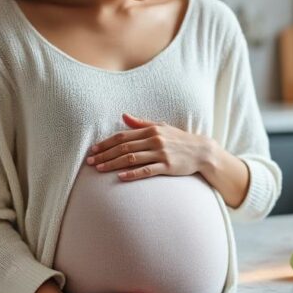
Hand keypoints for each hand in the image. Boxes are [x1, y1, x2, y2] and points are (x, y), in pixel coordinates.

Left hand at [87, 113, 216, 179]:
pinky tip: (120, 177)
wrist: (201, 151)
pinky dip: (132, 174)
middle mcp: (154, 140)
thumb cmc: (179, 139)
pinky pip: (146, 170)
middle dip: (105, 154)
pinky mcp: (167, 166)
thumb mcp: (161, 127)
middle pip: (124, 147)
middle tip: (91, 162)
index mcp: (151, 130)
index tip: (93, 150)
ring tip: (99, 169)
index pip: (123, 136)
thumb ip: (141, 123)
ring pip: (131, 158)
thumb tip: (123, 116)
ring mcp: (161, 153)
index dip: (106, 143)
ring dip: (113, 164)